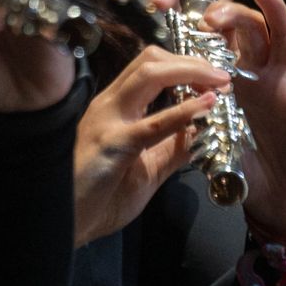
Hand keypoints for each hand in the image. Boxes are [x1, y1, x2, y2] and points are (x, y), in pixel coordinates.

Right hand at [72, 46, 226, 245]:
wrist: (63, 225)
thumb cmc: (98, 198)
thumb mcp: (146, 169)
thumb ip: (171, 149)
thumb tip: (202, 132)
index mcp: (115, 108)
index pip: (149, 67)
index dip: (184, 64)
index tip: (214, 76)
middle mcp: (109, 105)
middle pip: (150, 61)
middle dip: (191, 61)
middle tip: (222, 75)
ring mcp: (108, 121)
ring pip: (148, 74)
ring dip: (190, 72)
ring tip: (218, 83)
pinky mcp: (113, 145)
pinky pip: (151, 124)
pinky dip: (182, 111)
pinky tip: (205, 105)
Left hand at [202, 0, 285, 236]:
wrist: (280, 203)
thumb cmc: (249, 168)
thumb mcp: (215, 135)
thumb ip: (200, 113)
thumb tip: (176, 91)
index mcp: (238, 80)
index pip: (226, 39)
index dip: (210, 25)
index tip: (189, 19)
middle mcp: (263, 75)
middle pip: (253, 28)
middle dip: (233, 13)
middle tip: (213, 15)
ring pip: (283, 36)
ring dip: (273, 9)